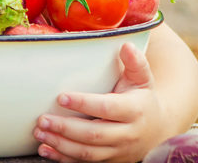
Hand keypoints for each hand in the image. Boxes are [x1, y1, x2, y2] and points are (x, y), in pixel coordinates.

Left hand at [32, 42, 167, 162]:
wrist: (158, 128)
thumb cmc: (142, 97)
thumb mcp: (142, 78)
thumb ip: (135, 62)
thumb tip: (126, 45)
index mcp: (134, 110)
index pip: (107, 108)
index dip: (84, 104)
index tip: (61, 97)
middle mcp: (128, 134)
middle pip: (94, 134)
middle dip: (66, 128)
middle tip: (42, 119)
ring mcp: (119, 151)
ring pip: (88, 153)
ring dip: (61, 145)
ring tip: (39, 133)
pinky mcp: (110, 161)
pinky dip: (64, 159)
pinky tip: (45, 150)